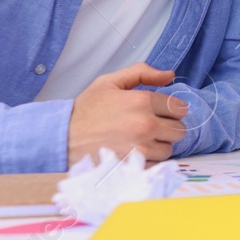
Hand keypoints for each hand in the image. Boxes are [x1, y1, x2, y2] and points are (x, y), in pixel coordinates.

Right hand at [67, 63, 188, 163]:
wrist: (60, 139)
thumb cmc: (85, 110)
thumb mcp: (109, 82)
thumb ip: (142, 73)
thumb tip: (170, 75)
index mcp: (142, 101)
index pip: (180, 108)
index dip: (170, 109)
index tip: (159, 111)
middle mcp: (145, 125)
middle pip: (179, 129)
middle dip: (167, 127)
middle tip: (150, 126)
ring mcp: (140, 148)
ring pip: (169, 148)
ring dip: (159, 145)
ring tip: (140, 140)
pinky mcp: (134, 167)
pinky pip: (156, 164)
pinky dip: (149, 160)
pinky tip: (133, 152)